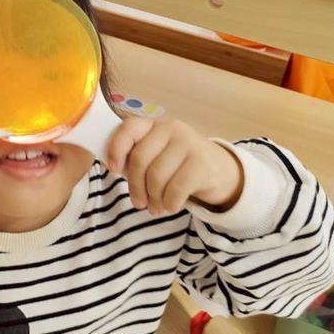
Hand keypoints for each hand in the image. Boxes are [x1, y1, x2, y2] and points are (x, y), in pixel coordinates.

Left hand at [106, 116, 242, 215]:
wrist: (220, 170)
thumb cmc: (178, 165)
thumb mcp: (157, 156)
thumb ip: (136, 159)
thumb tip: (114, 168)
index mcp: (153, 125)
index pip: (128, 129)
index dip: (116, 149)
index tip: (114, 170)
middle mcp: (170, 129)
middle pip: (140, 159)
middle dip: (136, 187)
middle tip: (138, 204)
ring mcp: (188, 143)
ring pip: (157, 176)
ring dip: (153, 199)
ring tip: (156, 208)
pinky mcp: (201, 162)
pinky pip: (175, 189)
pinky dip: (169, 203)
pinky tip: (171, 206)